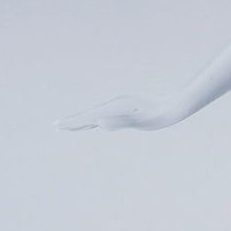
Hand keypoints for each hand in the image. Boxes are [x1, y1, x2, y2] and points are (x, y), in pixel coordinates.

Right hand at [57, 92, 185, 132]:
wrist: (174, 106)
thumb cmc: (158, 115)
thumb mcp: (140, 121)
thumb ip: (119, 122)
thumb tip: (99, 123)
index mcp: (114, 108)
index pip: (88, 117)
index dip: (72, 123)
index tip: (57, 126)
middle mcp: (115, 104)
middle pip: (89, 114)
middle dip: (73, 121)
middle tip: (57, 125)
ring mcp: (121, 106)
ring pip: (97, 114)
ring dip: (84, 120)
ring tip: (72, 125)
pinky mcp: (128, 109)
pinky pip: (107, 115)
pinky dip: (97, 119)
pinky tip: (97, 123)